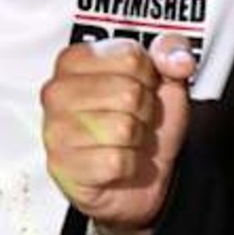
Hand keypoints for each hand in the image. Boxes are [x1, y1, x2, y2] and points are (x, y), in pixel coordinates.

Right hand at [40, 38, 195, 234]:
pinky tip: (118, 164)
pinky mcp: (62, 167)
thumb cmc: (143, 127)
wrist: (139, 181)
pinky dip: (129, 166)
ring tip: (127, 142)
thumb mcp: (165, 83)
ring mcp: (55, 130)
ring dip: (137, 141)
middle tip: (135, 120)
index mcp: (75, 60)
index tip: (142, 87)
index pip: (129, 56)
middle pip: (128, 93)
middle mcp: (57, 92)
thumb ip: (172, 54)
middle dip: (144, 112)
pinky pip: (116, 161)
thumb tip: (178, 57)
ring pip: (123, 128)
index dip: (149, 77)